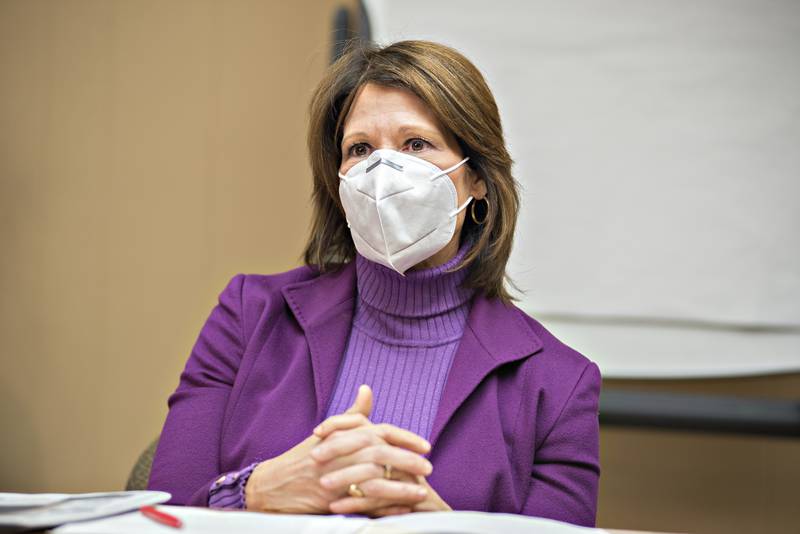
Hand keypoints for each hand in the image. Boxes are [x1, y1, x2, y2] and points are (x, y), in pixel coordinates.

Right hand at [244, 385, 430, 514]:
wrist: (273, 484)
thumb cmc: (304, 457)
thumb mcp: (328, 432)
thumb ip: (353, 414)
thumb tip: (367, 389)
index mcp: (344, 435)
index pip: (380, 432)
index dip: (405, 438)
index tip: (425, 446)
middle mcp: (341, 453)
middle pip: (380, 454)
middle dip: (407, 461)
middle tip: (428, 468)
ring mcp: (335, 476)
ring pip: (373, 481)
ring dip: (399, 488)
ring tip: (420, 493)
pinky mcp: (330, 499)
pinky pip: (361, 504)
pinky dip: (383, 508)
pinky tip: (401, 510)